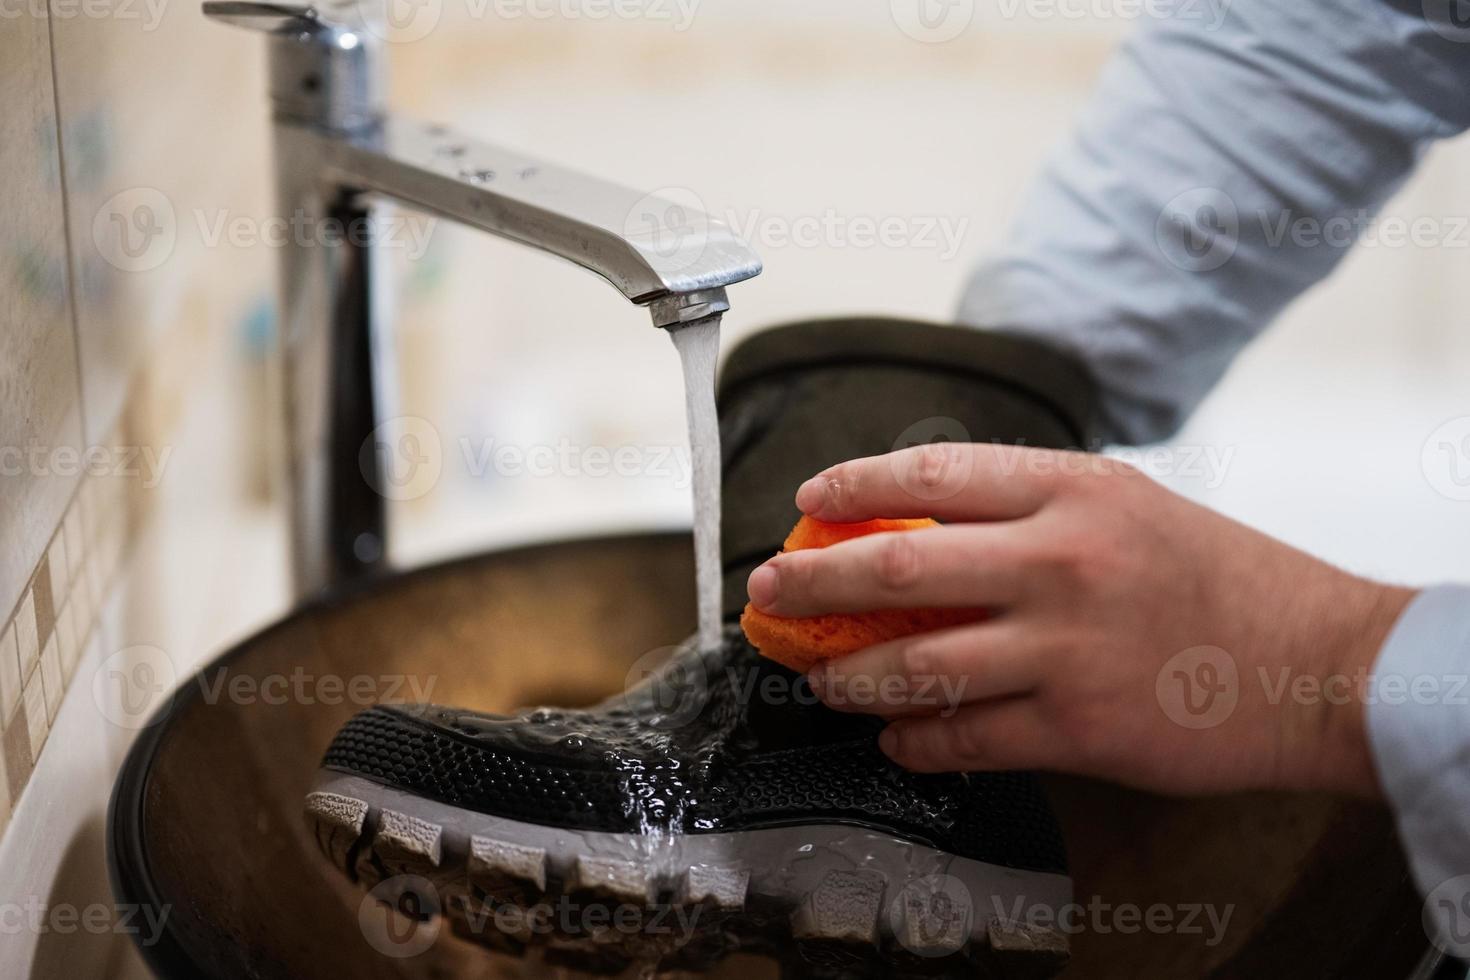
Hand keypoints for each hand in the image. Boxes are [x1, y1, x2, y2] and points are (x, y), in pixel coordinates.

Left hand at [744, 443, 1414, 795]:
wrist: (1314, 661)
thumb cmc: (1219, 576)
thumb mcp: (1127, 504)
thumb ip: (1032, 506)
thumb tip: (919, 524)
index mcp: (1072, 490)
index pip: (930, 474)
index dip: (852, 485)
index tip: (810, 501)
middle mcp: (1060, 561)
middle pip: (896, 568)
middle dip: (813, 580)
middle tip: (772, 590)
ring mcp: (1065, 647)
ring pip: (915, 664)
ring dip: (848, 677)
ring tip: (820, 680)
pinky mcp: (1077, 725)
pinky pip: (964, 736)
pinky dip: (913, 740)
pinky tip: (895, 738)